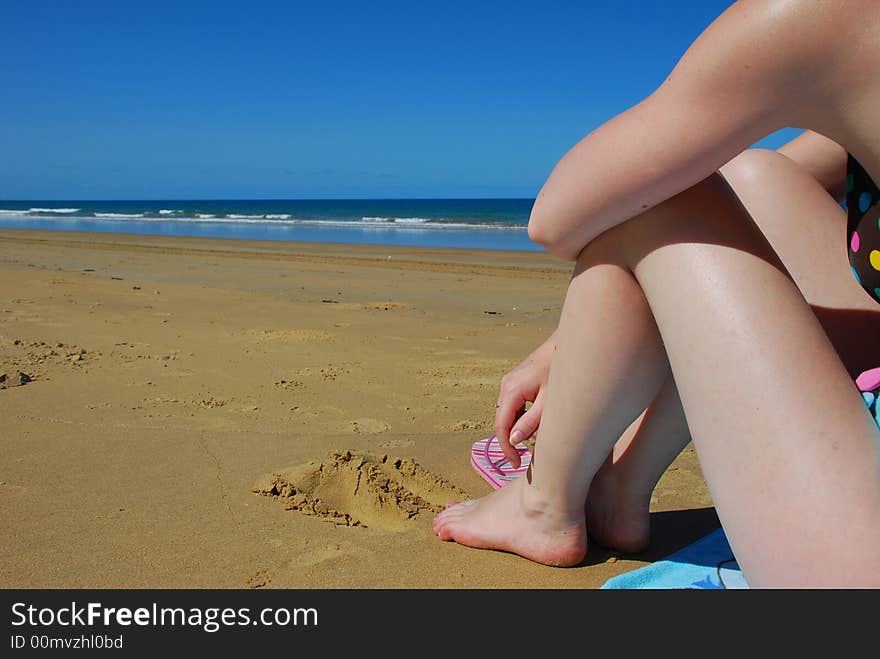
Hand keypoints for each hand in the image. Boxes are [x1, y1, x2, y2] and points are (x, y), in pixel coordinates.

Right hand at [493, 330, 555, 468]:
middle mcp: (506, 385)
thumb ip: (531, 422)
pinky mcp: (517, 380)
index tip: (516, 463)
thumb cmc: (561, 371)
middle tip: (525, 457)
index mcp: (511, 391)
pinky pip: (513, 404)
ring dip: (517, 428)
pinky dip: (521, 416)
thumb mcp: (549, 402)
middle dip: (512, 440)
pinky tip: (537, 421)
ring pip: (507, 413)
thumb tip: (514, 441)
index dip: (506, 448)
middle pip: (502, 420)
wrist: (568, 344)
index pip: (501, 427)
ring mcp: (510, 381)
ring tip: (535, 438)